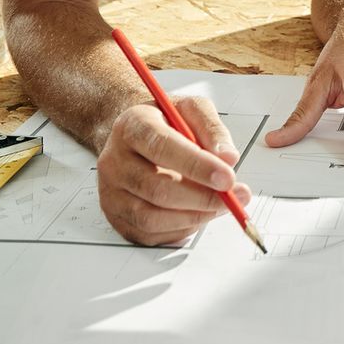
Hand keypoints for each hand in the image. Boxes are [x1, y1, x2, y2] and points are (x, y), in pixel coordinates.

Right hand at [97, 95, 249, 246]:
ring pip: (152, 217)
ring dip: (194, 216)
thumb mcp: (191, 109)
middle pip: (157, 188)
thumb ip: (212, 129)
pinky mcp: (116, 217)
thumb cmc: (164, 122)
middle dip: (202, 198)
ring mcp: (111, 192)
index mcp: (132, 126)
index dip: (197, 166)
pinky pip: (150, 234)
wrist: (134, 135)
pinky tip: (197, 214)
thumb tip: (228, 158)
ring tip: (219, 205)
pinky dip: (180, 229)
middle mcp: (115, 160)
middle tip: (232, 197)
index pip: (162, 147)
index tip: (227, 177)